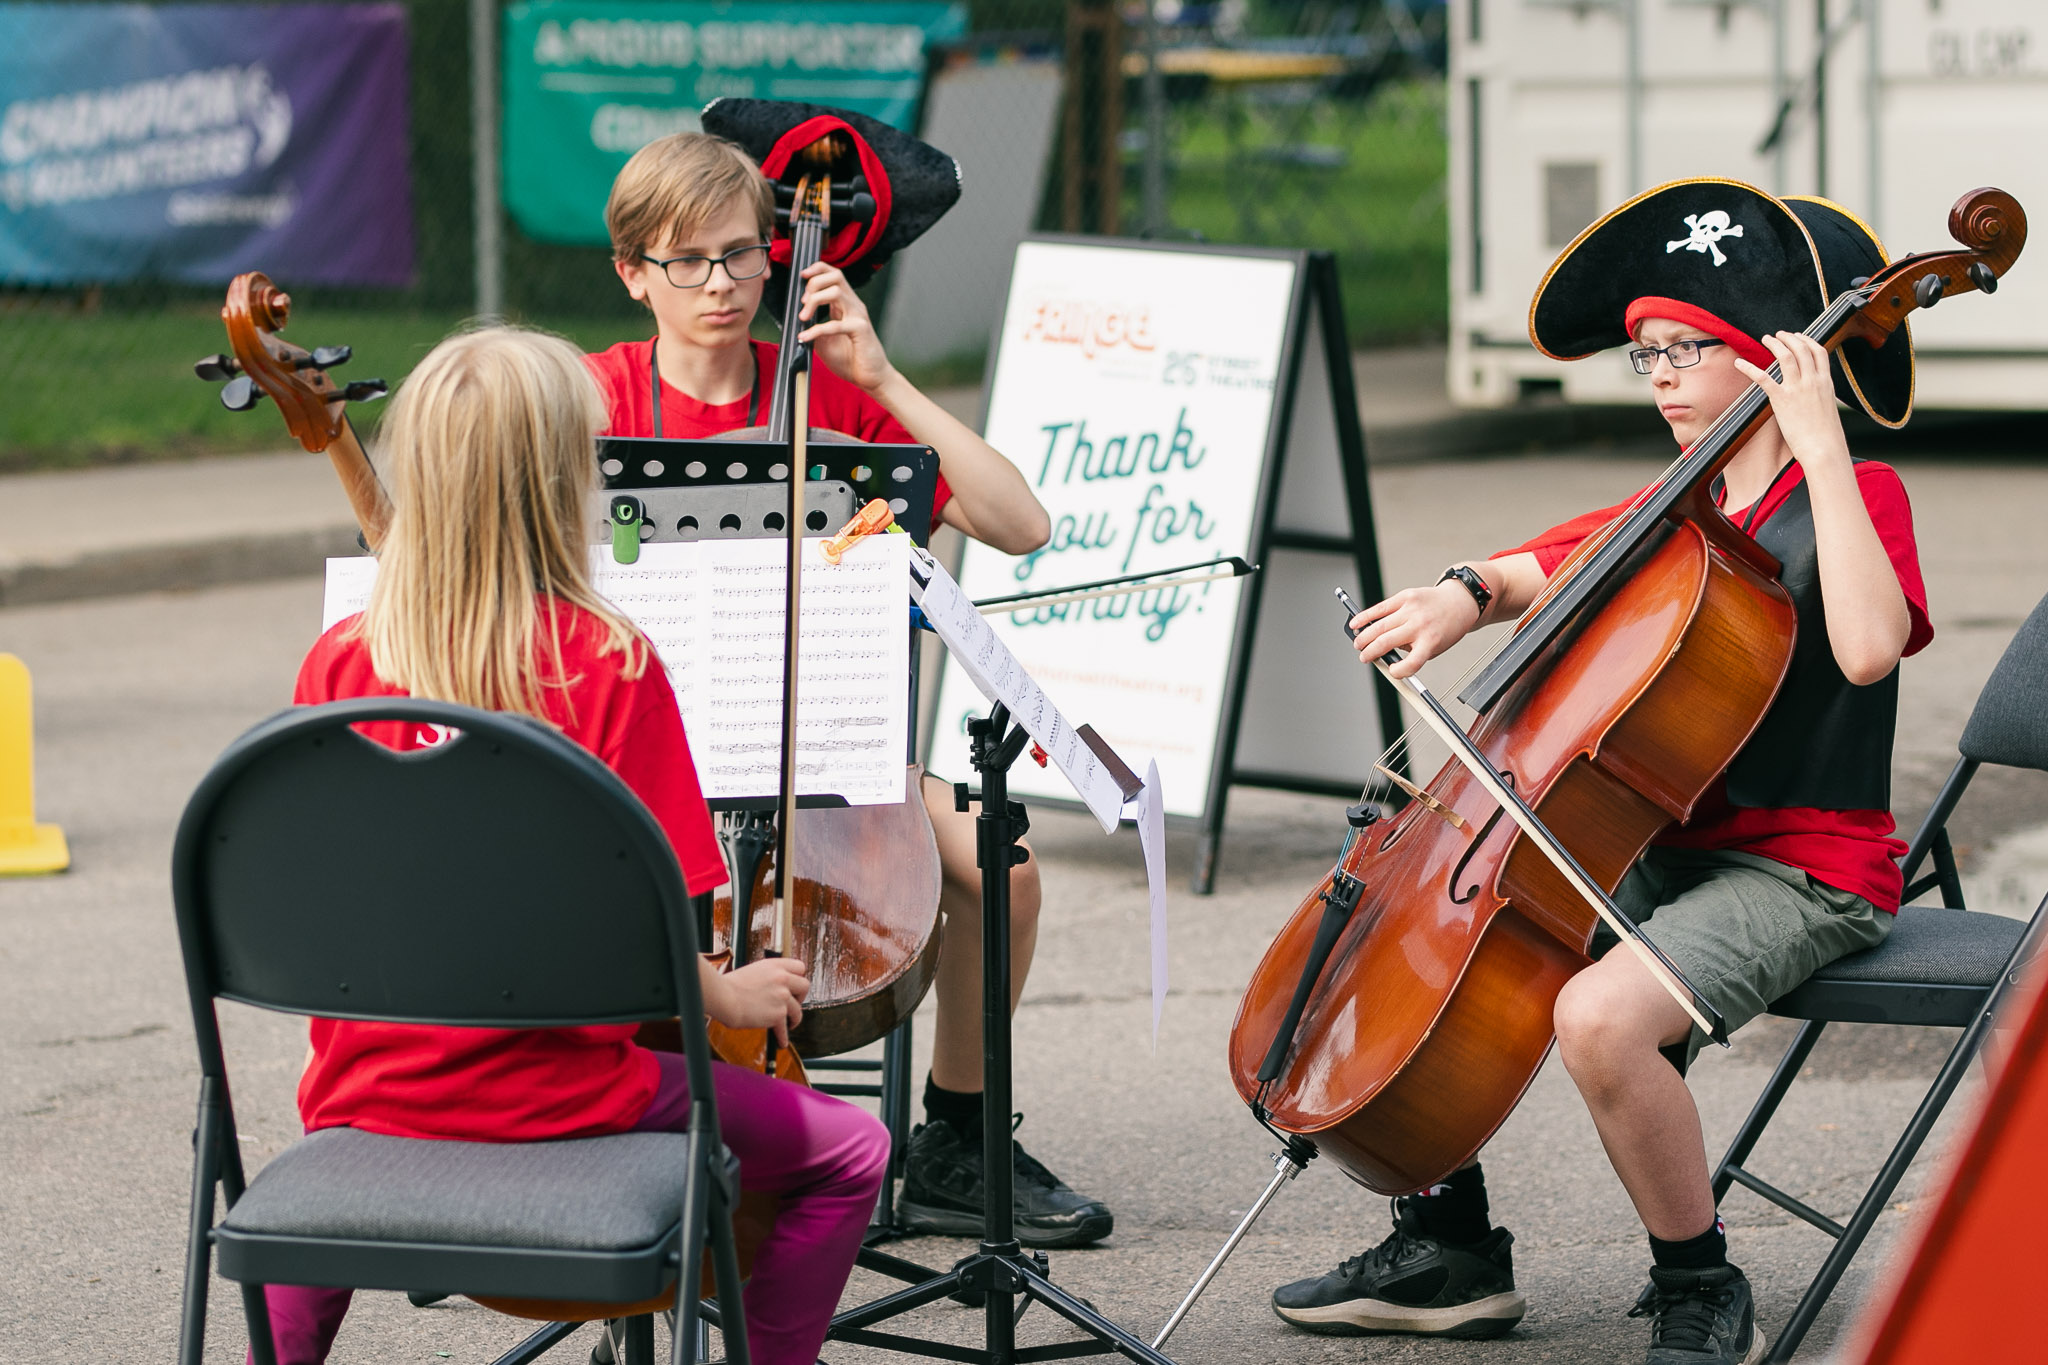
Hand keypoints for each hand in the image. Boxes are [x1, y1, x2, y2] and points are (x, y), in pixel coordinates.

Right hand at [705, 956, 808, 1046]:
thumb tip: (777, 987)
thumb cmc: (730, 986)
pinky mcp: (778, 1013)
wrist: (724, 997)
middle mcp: (782, 978)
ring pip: (797, 1010)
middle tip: (793, 1003)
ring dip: (794, 1018)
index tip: (794, 986)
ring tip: (789, 1023)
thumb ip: (769, 977)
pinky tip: (782, 1041)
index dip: (798, 978)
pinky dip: (782, 1037)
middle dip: (800, 996)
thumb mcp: (753, 971)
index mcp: (775, 965)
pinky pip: (784, 1028)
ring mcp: (782, 996)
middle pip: (805, 986)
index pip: (800, 967)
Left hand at [796, 262, 893, 392]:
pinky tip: (805, 338)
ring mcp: (858, 316)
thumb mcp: (825, 341)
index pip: (834, 274)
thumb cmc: (851, 359)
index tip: (802, 276)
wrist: (871, 377)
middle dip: (814, 284)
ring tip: (803, 317)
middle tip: (802, 302)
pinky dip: (816, 330)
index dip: (817, 269)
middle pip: (835, 276)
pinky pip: (835, 324)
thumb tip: (797, 321)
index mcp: (846, 304)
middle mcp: (854, 306)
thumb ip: (814, 328)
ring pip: (835, 292)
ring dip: (814, 301)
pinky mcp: (861, 330)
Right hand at [1348, 581, 1483, 678]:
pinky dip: (1365, 617)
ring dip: (1364, 638)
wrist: (1459, 602)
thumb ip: (1411, 651)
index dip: (1398, 672)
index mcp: (1430, 641)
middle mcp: (1420, 625)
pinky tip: (1356, 623)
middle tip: (1364, 657)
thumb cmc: (1446, 627)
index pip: (1410, 663)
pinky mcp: (1405, 597)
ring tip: (1358, 644)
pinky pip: (1380, 608)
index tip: (1392, 671)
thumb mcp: (1435, 646)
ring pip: (1379, 626)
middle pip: (1385, 642)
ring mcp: (1411, 610)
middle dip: (1369, 653)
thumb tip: (1382, 653)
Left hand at [1735, 332, 1850, 470]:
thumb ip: (1820, 396)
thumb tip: (1814, 396)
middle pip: (1801, 349)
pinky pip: (1763, 378)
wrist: (1824, 448)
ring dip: (1774, 344)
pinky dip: (1749, 368)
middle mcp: (1813, 381)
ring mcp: (1798, 389)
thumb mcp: (1828, 408)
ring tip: (1766, 339)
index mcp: (1827, 382)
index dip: (1808, 340)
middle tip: (1778, 334)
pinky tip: (1739, 363)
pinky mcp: (1782, 400)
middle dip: (1789, 338)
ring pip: (1785, 356)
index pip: (1819, 352)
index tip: (1799, 336)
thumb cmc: (1826, 435)